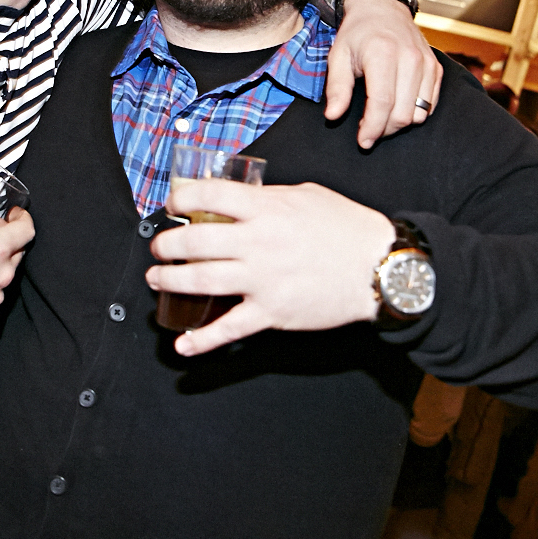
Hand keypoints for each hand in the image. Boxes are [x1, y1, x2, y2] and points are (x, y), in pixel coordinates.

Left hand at [145, 178, 394, 356]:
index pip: (210, 195)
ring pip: (201, 280)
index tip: (173, 202)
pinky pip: (229, 328)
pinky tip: (182, 343)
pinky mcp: (272, 312)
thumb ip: (269, 197)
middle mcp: (259, 242)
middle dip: (167, 244)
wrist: (380, 268)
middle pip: (195, 241)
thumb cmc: (348, 228)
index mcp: (267, 208)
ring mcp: (263, 279)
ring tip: (157, 279)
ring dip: (169, 280)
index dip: (182, 197)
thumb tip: (240, 197)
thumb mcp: (307, 195)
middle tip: (160, 247)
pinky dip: (202, 339)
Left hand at [325, 0, 440, 147]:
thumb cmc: (357, 33)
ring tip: (381, 118)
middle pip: (403, 113)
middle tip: (368, 130)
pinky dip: (415, 113)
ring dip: (399, 124)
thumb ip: (337, 87)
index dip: (372, 128)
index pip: (382, 102)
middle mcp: (409, 58)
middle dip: (384, 130)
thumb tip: (333, 116)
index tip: (362, 141)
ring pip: (419, 113)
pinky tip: (398, 107)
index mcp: (382, 53)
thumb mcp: (338, 55)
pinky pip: (431, 105)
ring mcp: (426, 63)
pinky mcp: (435, 68)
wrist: (383, 8)